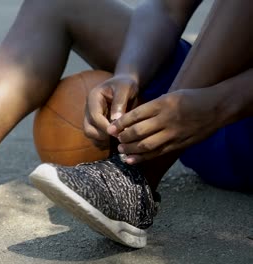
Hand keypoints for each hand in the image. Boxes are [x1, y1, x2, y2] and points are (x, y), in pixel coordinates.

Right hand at [84, 74, 138, 148]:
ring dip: (103, 140)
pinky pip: (96, 137)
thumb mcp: (125, 88)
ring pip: (90, 135)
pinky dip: (104, 142)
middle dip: (102, 135)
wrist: (124, 84)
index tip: (119, 132)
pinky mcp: (95, 124)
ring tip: (118, 138)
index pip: (94, 117)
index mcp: (93, 98)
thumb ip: (120, 103)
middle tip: (118, 136)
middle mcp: (88, 109)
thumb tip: (115, 120)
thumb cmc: (125, 84)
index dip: (106, 126)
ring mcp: (90, 118)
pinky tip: (116, 139)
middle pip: (88, 129)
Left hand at [108, 88, 224, 163]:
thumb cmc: (190, 98)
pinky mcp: (178, 144)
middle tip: (115, 139)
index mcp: (162, 104)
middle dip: (123, 137)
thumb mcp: (169, 96)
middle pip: (138, 131)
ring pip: (146, 145)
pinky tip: (130, 160)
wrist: (217, 107)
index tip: (110, 128)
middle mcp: (166, 119)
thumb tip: (129, 119)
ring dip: (130, 149)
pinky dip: (142, 158)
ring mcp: (173, 133)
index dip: (120, 123)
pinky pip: (157, 153)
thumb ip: (151, 107)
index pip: (135, 115)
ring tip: (121, 150)